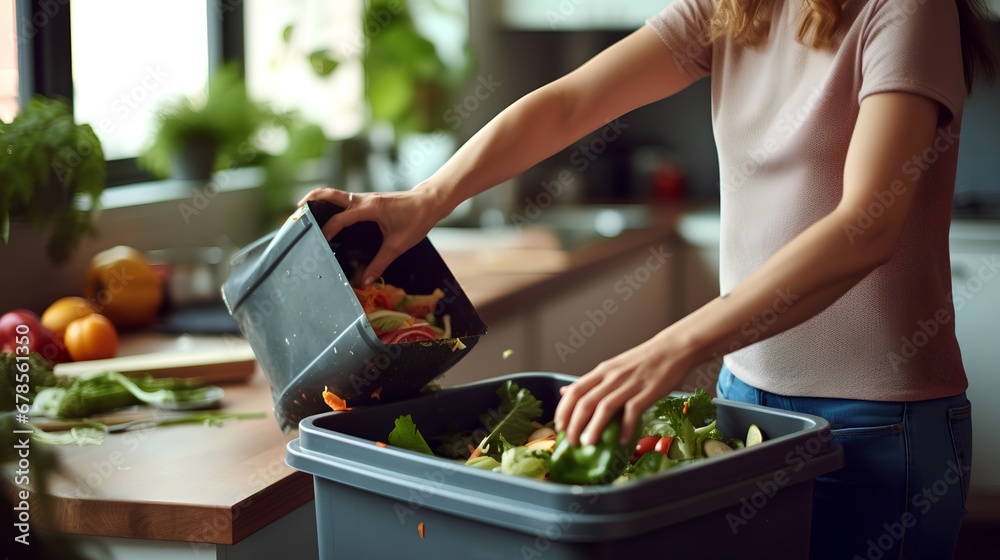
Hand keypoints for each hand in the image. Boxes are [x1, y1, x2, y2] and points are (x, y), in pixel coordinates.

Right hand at [298, 186, 449, 286]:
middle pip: (330, 194)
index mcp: (369, 208)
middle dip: (312, 200)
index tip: (317, 241)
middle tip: (297, 212)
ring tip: (307, 214)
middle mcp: (363, 199)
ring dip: (320, 201)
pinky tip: (330, 219)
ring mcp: (365, 198)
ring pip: (336, 195)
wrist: (430, 201)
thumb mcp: (398, 245)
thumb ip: (380, 263)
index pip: (340, 218)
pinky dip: (333, 206)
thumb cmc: (417, 220)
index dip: (327, 230)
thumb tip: (366, 281)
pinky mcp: (368, 201)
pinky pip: (345, 200)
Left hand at [553, 331, 690, 446]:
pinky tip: (621, 441)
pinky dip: (624, 428)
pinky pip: (632, 412)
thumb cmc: (643, 361)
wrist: (673, 349)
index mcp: (603, 371)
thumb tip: (565, 392)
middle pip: (585, 402)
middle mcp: (612, 377)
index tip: (558, 426)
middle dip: (575, 425)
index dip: (563, 410)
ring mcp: (630, 384)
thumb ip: (591, 382)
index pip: (575, 390)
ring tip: (589, 444)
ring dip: (594, 428)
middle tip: (571, 442)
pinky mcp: (648, 392)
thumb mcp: (612, 367)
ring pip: (604, 408)